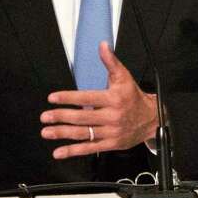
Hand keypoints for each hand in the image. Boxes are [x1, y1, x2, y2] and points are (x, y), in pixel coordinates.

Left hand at [41, 42, 159, 158]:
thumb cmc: (134, 97)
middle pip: (83, 117)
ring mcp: (111, 132)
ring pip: (84, 134)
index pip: (88, 98)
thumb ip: (111, 62)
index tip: (53, 98)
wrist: (152, 120)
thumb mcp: (124, 77)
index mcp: (114, 98)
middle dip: (62, 117)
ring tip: (47, 132)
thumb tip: (102, 45)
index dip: (69, 98)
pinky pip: (90, 149)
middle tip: (45, 116)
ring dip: (63, 134)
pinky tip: (59, 152)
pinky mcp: (111, 144)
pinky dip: (73, 151)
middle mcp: (112, 116)